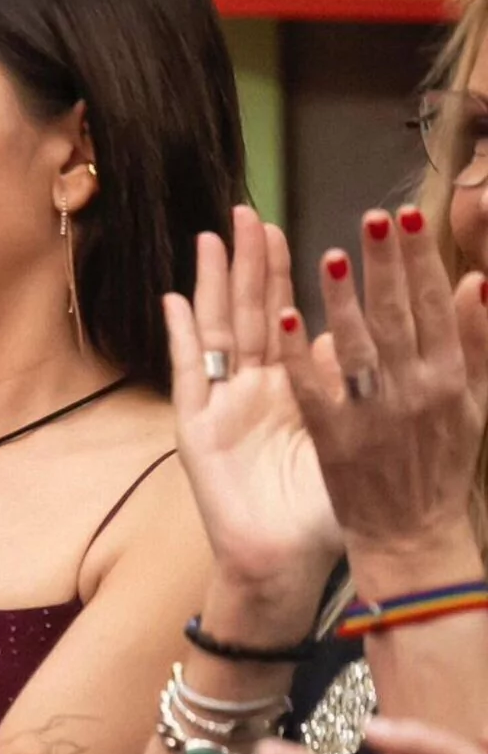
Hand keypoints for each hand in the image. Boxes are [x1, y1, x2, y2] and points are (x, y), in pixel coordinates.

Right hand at [164, 207, 341, 609]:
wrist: (286, 562)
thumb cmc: (322, 511)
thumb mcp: (347, 439)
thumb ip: (341, 387)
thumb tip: (342, 332)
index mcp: (290, 388)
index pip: (283, 316)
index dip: (282, 274)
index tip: (285, 229)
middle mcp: (252, 389)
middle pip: (247, 312)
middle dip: (246, 263)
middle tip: (245, 212)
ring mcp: (221, 405)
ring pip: (218, 331)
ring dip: (212, 286)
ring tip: (211, 239)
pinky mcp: (197, 428)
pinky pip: (190, 375)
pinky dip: (182, 338)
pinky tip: (174, 301)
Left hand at [280, 207, 487, 574]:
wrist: (414, 537)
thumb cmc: (441, 464)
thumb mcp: (475, 405)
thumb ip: (477, 344)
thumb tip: (477, 282)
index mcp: (450, 380)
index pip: (436, 307)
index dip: (420, 260)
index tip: (406, 216)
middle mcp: (416, 392)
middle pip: (399, 318)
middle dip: (387, 266)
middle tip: (372, 217)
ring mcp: (374, 416)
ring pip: (357, 348)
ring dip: (344, 302)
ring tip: (329, 257)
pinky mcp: (334, 438)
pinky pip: (314, 389)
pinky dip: (301, 355)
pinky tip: (285, 319)